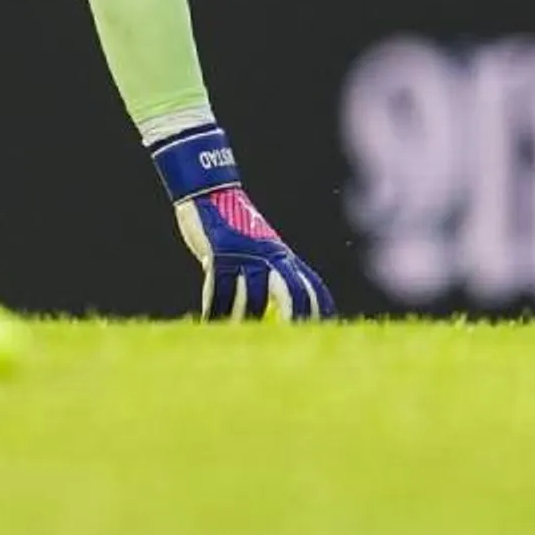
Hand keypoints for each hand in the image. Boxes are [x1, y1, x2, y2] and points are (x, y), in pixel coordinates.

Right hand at [151, 124, 335, 320]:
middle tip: (290, 342)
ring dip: (243, 318)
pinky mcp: (222, 251)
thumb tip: (274, 312)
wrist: (210, 192)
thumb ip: (268, 274)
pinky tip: (210, 320)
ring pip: (253, 295)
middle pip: (292, 291)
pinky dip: (215, 307)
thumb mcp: (257, 249)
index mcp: (282, 257)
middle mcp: (270, 255)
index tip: (324, 332)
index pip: (311, 286)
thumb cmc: (233, 228)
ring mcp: (247, 253)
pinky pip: (220, 287)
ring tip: (235, 334)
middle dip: (294, 317)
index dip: (320, 310)